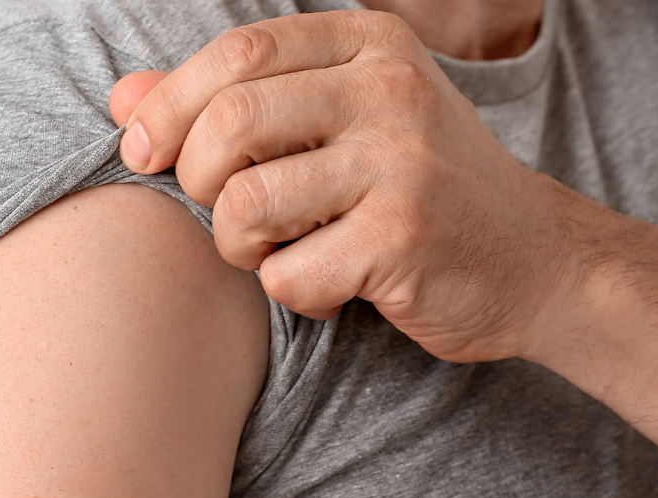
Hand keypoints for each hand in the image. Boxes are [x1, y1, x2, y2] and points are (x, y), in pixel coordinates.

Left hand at [109, 11, 581, 362]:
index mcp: (369, 43)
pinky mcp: (402, 237)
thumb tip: (122, 97)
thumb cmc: (413, 191)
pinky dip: (291, 293)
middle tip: (225, 215)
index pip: (236, 53)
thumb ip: (231, 104)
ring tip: (277, 253)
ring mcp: (401, 161)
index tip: (144, 153)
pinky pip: (286, 274)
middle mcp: (389, 88)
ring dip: (238, 247)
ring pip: (245, 203)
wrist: (536, 263)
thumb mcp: (333, 125)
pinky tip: (328, 286)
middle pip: (229, 123)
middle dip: (197, 182)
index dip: (170, 106)